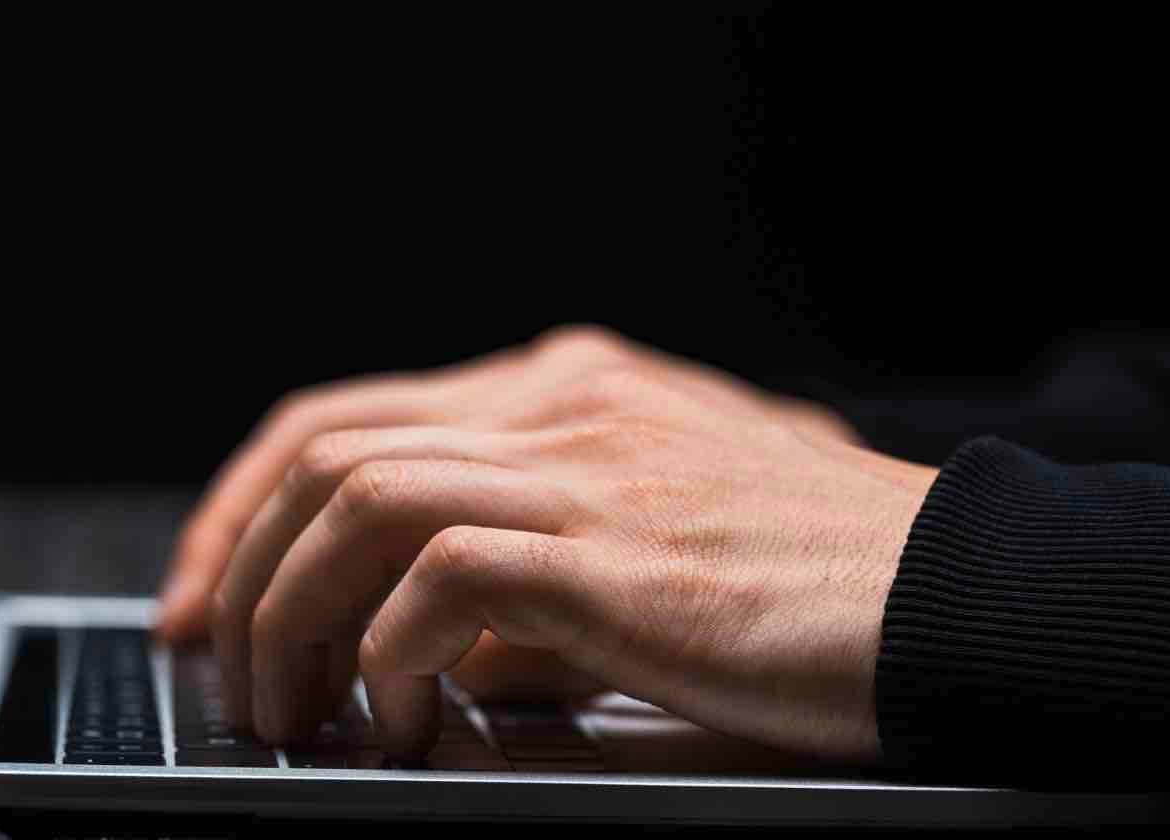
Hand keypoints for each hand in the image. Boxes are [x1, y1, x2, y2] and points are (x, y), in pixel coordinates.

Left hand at [180, 358, 934, 760]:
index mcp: (564, 388)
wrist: (961, 597)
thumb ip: (527, 561)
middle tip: (224, 665)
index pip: (346, 418)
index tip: (208, 594)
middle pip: (325, 450)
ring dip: (294, 612)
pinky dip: (392, 650)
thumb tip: (410, 636)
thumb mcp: (645, 541)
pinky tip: (405, 715)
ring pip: (358, 498)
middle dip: (241, 565)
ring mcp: (591, 467)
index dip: (244, 505)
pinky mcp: (622, 551)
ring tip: (293, 706)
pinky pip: (442, 576)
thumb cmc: (810, 584)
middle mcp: (564, 403)